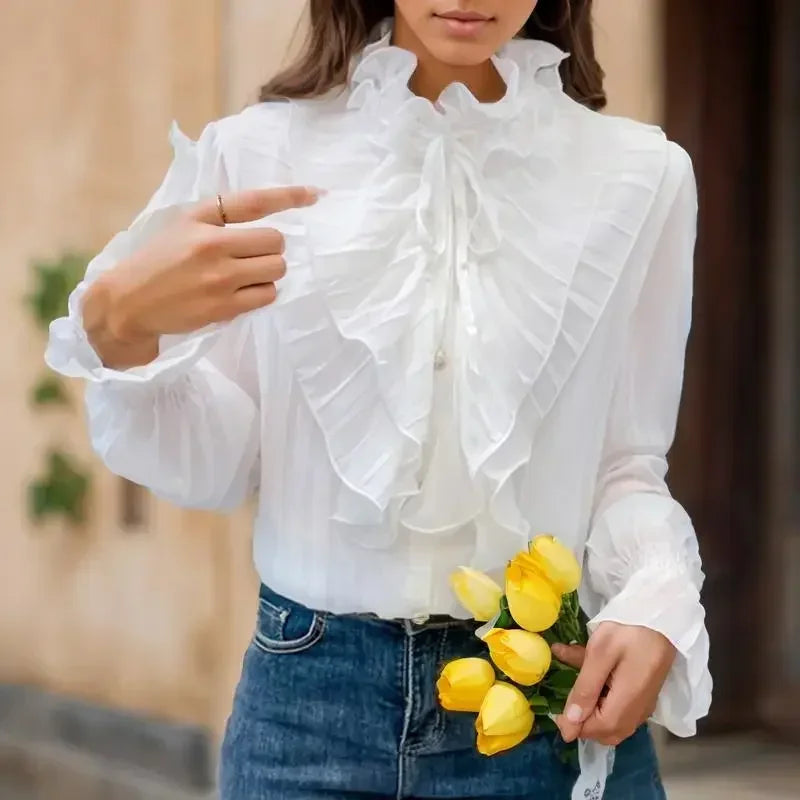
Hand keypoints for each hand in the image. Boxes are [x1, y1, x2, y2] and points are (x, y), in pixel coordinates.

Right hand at [82, 186, 319, 367]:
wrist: (127, 303)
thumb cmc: (157, 261)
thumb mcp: (181, 226)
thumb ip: (218, 218)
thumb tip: (267, 216)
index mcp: (200, 219)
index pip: (254, 202)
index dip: (290, 196)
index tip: (316, 194)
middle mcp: (212, 245)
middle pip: (276, 242)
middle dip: (271, 249)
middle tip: (252, 257)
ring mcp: (220, 278)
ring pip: (276, 269)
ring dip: (269, 273)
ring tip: (245, 277)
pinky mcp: (224, 307)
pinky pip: (267, 295)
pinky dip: (262, 293)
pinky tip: (242, 293)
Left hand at [552, 622, 675, 745]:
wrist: (661, 617)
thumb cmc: (629, 631)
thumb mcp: (600, 653)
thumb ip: (585, 688)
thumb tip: (570, 723)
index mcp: (628, 702)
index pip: (598, 730)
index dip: (575, 725)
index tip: (557, 710)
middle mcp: (638, 710)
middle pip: (605, 731)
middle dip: (582, 718)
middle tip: (567, 693)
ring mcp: (642, 704)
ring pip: (611, 720)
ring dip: (590, 706)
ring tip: (575, 678)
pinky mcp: (642, 694)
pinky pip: (618, 707)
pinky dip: (600, 696)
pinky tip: (586, 670)